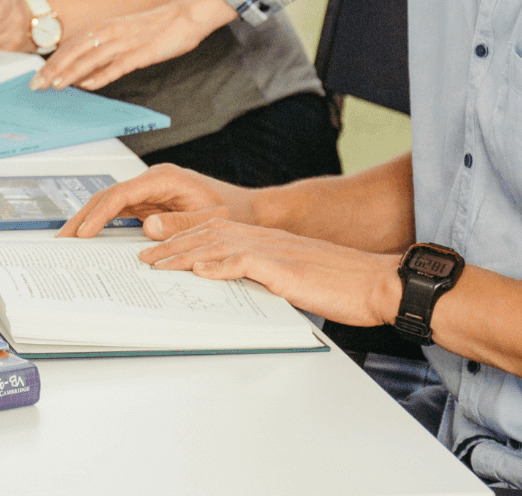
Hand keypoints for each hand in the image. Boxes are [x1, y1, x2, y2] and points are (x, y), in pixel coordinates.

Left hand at [33, 0, 234, 90]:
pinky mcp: (142, 52)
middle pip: (75, 51)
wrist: (187, 13)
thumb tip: (87, 72)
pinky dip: (101, 76)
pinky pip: (117, 66)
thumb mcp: (127, 33)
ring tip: (55, 86)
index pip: (72, 45)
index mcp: (106, 26)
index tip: (39, 75)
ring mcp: (126, 42)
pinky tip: (88, 85)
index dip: (54, 60)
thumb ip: (107, 50)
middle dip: (54, 69)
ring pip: (91, 58)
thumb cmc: (159, 25)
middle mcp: (111, 31)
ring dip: (71, 73)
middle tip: (37, 85)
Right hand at [57, 163, 258, 238]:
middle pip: (108, 196)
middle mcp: (153, 182)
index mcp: (165, 178)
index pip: (121, 194)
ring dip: (89, 220)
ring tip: (69, 241)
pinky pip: (121, 212)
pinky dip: (104, 224)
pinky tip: (92, 239)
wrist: (250, 211)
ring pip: (110, 204)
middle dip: (84, 217)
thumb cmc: (234, 212)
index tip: (84, 232)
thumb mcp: (210, 220)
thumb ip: (180, 224)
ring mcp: (150, 192)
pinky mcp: (151, 204)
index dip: (99, 214)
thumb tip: (147, 226)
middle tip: (63, 239)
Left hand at [140, 218, 402, 328]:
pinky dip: (219, 267)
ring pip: (217, 245)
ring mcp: (273, 251)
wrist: (377, 283)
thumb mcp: (296, 278)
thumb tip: (243, 290)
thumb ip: (267, 278)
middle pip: (207, 235)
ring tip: (157, 264)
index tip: (160, 249)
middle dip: (172, 245)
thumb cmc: (344, 284)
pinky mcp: (283, 268)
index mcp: (267, 241)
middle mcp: (265, 240)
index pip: (215, 232)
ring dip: (183, 255)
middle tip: (144, 256)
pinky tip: (200, 271)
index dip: (184, 239)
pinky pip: (244, 263)